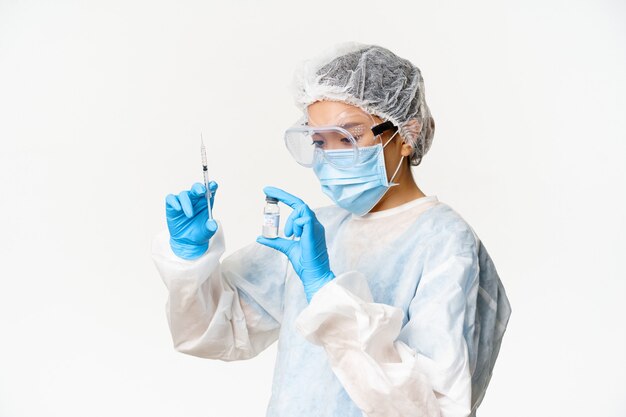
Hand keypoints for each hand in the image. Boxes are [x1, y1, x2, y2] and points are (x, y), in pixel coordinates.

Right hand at [165, 181, 217, 259]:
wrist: (187, 241)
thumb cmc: (199, 232)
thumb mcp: (207, 232)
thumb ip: (210, 227)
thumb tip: (212, 224)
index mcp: (206, 202)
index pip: (210, 190)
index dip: (212, 186)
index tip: (213, 185)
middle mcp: (195, 199)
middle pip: (196, 188)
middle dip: (199, 188)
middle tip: (201, 191)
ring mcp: (183, 201)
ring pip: (184, 194)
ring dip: (187, 203)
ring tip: (190, 215)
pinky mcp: (172, 205)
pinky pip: (171, 198)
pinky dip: (174, 202)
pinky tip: (178, 209)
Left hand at [256, 186, 334, 302]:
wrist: (314, 274)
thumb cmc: (304, 262)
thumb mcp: (286, 248)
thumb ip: (275, 241)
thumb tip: (260, 237)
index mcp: (309, 226)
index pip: (297, 206)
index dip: (283, 196)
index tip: (269, 191)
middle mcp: (313, 223)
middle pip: (299, 203)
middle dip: (282, 195)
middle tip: (267, 192)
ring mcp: (316, 227)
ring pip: (301, 209)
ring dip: (290, 220)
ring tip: (289, 235)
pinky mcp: (314, 232)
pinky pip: (304, 219)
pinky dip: (296, 225)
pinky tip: (296, 236)